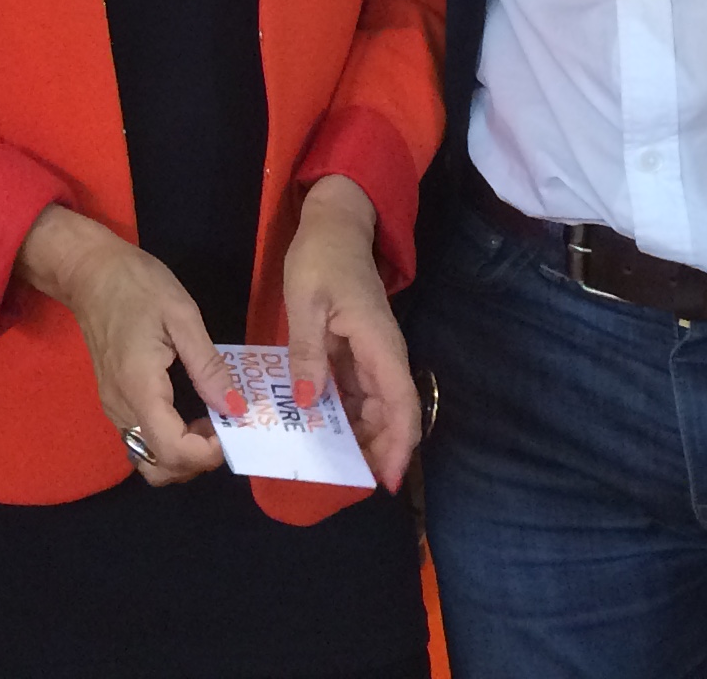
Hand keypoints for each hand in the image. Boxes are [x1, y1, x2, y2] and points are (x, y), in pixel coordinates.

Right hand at [16, 204, 231, 486]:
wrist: (89, 272)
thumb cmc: (136, 285)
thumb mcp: (182, 315)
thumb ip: (208, 365)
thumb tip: (235, 408)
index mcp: (139, 388)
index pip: (172, 451)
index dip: (207, 454)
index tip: (233, 428)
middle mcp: (121, 409)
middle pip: (159, 467)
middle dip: (198, 461)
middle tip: (224, 427)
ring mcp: (113, 408)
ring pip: (150, 460)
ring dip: (185, 455)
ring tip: (210, 420)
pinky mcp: (114, 402)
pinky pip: (143, 440)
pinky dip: (171, 442)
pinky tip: (191, 413)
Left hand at [280, 175, 416, 490]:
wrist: (335, 226)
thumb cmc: (322, 258)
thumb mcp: (306, 301)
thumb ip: (307, 352)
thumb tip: (305, 402)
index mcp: (378, 345)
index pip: (401, 405)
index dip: (397, 445)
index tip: (385, 481)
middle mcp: (383, 356)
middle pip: (390, 416)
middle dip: (374, 452)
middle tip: (343, 481)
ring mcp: (372, 355)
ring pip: (374, 408)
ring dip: (358, 437)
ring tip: (329, 464)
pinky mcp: (358, 353)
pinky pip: (357, 393)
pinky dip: (344, 415)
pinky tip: (320, 430)